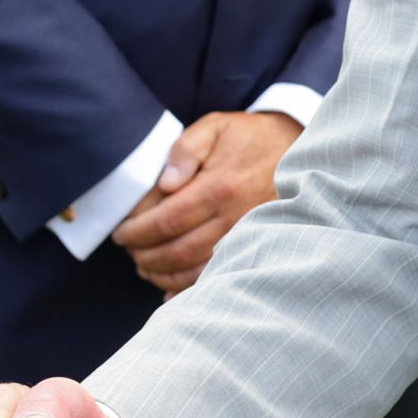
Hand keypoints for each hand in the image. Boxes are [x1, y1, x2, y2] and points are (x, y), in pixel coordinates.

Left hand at [111, 111, 299, 293]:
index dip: (138, 232)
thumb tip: (166, 184)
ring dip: (163, 275)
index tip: (120, 234)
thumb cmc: (249, 138)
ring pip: (196, 271)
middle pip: (178, 250)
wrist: (297, 151)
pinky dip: (189, 289)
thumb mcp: (216, 127)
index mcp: (220, 187)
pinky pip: (218, 277)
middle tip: (129, 251)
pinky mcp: (254, 248)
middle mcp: (234, 218)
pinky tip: (168, 290)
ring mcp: (247, 238)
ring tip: (144, 267)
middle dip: (145, 256)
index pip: (168, 220)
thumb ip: (186, 150)